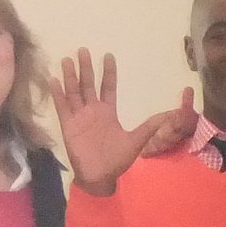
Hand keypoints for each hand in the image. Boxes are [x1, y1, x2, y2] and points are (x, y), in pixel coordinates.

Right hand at [50, 49, 195, 197]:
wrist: (101, 176)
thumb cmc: (118, 160)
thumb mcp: (137, 140)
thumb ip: (150, 126)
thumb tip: (171, 115)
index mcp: (108, 112)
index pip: (108, 87)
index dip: (108, 72)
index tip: (108, 55)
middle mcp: (92, 111)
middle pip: (88, 84)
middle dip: (86, 68)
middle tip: (83, 49)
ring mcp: (79, 117)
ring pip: (74, 92)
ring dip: (70, 76)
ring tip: (67, 59)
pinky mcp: (68, 126)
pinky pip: (62, 107)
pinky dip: (58, 94)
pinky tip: (54, 80)